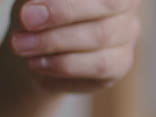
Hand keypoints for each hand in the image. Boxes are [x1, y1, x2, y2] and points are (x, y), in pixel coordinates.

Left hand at [10, 0, 140, 90]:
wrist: (38, 49)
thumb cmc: (40, 10)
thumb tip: (36, 9)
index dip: (69, 3)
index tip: (29, 10)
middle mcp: (128, 9)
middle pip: (109, 7)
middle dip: (64, 14)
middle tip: (26, 21)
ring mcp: (128, 37)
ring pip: (102, 37)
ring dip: (56, 43)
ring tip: (22, 46)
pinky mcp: (121, 64)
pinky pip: (100, 66)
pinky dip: (64, 65)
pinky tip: (38, 64)